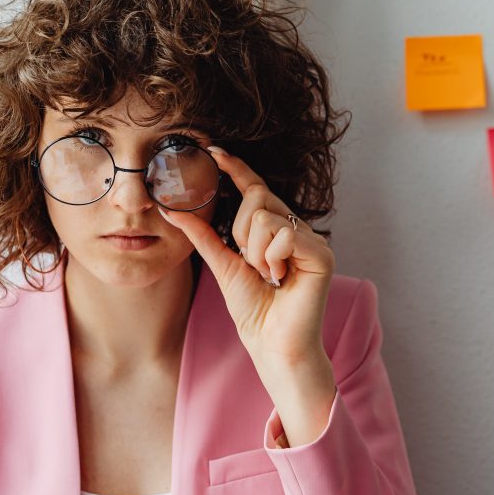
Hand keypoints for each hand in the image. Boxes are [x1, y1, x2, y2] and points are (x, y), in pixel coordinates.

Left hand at [157, 146, 335, 366]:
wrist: (273, 344)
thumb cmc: (254, 310)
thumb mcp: (222, 265)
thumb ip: (203, 235)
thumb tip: (172, 209)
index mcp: (276, 229)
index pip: (255, 188)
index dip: (237, 168)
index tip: (213, 150)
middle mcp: (297, 229)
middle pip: (257, 198)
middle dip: (241, 233)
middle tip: (253, 266)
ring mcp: (312, 239)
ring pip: (265, 216)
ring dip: (254, 252)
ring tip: (268, 276)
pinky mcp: (321, 253)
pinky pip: (283, 234)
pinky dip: (271, 258)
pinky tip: (279, 277)